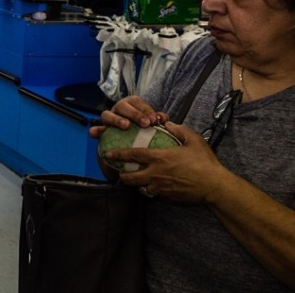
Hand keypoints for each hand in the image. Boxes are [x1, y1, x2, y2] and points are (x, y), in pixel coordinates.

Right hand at [88, 95, 165, 138]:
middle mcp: (118, 109)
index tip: (154, 120)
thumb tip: (164, 119)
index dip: (145, 110)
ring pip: (107, 114)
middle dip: (134, 114)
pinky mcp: (102, 130)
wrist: (133, 140)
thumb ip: (159, 119)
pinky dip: (95, 130)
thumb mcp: (153, 121)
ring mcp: (109, 118)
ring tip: (126, 126)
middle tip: (145, 124)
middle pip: (122, 106)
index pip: (137, 102)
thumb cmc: (145, 128)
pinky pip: (96, 129)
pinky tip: (94, 134)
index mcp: (131, 104)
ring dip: (116, 119)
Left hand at [104, 121, 228, 203]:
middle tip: (121, 172)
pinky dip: (152, 192)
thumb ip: (178, 130)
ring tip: (138, 180)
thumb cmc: (205, 162)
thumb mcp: (193, 140)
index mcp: (159, 158)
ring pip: (141, 189)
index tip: (108, 153)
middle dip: (123, 175)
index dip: (118, 154)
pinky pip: (154, 195)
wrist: (215, 186)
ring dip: (138, 185)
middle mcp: (156, 174)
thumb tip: (168, 124)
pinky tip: (156, 187)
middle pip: (130, 178)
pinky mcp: (168, 198)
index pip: (132, 155)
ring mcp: (161, 188)